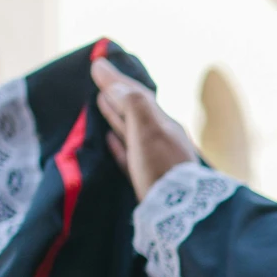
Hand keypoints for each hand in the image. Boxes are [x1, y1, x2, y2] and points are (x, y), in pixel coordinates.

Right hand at [91, 57, 197, 200]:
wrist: (178, 214)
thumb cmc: (161, 168)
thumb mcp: (148, 131)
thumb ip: (133, 105)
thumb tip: (115, 84)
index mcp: (164, 124)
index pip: (137, 94)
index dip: (116, 79)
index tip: (97, 62)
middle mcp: (162, 138)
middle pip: (136, 109)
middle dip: (117, 92)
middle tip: (99, 75)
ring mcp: (156, 159)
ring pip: (132, 129)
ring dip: (116, 113)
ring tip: (100, 100)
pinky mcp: (148, 180)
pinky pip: (130, 154)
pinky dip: (118, 143)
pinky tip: (109, 138)